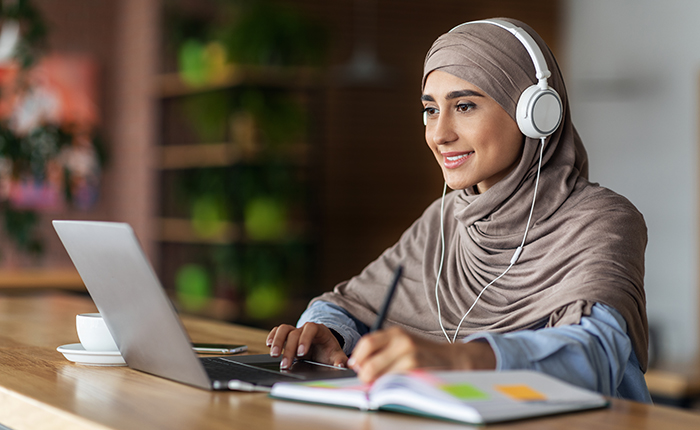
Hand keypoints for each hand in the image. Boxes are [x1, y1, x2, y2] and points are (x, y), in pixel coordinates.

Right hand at [266, 322, 347, 369]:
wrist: (323, 347)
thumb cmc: (329, 351)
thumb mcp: (337, 355)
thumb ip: (340, 360)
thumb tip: (342, 365)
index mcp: (319, 331)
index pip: (310, 329)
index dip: (305, 339)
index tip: (301, 353)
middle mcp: (305, 329)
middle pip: (294, 333)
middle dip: (289, 349)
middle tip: (286, 364)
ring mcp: (295, 331)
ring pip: (283, 329)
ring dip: (277, 341)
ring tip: (274, 355)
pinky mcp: (287, 336)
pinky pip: (277, 331)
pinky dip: (272, 336)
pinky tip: (268, 345)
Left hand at [347, 326, 495, 383]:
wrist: (451, 359)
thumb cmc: (422, 353)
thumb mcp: (402, 344)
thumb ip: (381, 350)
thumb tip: (358, 364)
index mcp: (395, 333)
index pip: (367, 343)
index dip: (357, 357)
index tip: (356, 366)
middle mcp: (402, 341)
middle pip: (369, 362)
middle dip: (364, 375)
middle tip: (367, 380)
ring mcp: (410, 357)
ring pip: (380, 375)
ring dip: (377, 383)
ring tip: (382, 384)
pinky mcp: (416, 371)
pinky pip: (393, 383)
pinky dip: (390, 387)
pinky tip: (395, 386)